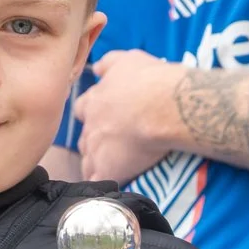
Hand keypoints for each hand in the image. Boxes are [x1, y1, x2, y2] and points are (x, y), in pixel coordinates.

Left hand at [72, 49, 185, 183]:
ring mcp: (97, 149)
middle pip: (84, 138)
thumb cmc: (150, 80)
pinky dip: (101, 183)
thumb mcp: (127, 60)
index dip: (91, 114)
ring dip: (96, 163)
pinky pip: (98, 180)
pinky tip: (108, 187)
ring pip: (88, 161)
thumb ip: (108, 64)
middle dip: (93, 141)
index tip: (102, 117)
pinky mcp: (109, 168)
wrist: (166, 107)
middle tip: (110, 144)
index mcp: (94, 101)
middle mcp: (91, 126)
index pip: (82, 109)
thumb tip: (96, 69)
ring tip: (110, 167)